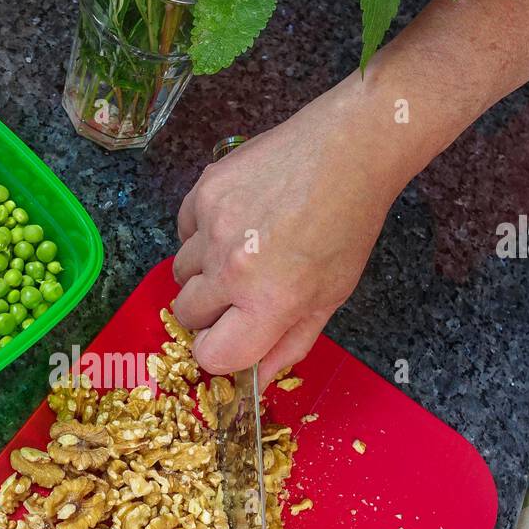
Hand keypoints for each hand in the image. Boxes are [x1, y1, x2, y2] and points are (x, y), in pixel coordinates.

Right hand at [172, 84, 404, 386]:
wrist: (349, 150)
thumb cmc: (348, 226)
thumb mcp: (330, 297)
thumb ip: (290, 344)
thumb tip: (256, 378)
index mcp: (269, 303)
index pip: (210, 355)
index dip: (219, 352)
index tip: (231, 337)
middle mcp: (232, 269)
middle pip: (186, 315)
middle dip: (209, 312)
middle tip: (240, 292)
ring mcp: (213, 227)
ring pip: (179, 272)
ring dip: (202, 272)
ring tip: (241, 251)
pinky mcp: (204, 191)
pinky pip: (182, 230)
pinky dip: (199, 234)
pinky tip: (236, 222)